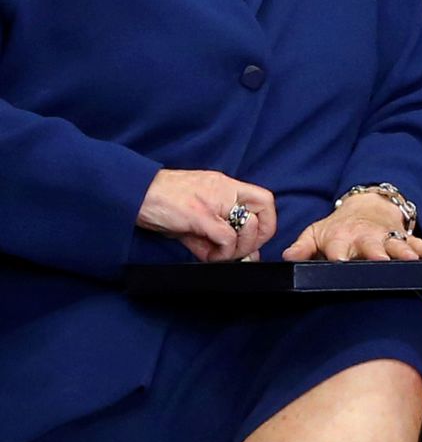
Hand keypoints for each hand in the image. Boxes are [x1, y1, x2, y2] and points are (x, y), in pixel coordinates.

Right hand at [137, 169, 276, 262]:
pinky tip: (211, 256)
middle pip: (265, 208)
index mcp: (225, 185)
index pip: (264, 199)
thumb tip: (232, 256)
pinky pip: (226, 238)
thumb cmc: (162, 202)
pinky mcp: (200, 215)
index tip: (253, 240)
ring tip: (222, 254)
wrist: (135, 192)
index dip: (266, 223)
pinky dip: (224, 253)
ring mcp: (214, 201)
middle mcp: (224, 189)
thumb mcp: (193, 216)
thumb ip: (214, 235)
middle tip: (241, 250)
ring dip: (240, 248)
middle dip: (259, 236)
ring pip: (249, 225)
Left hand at [282, 193, 421, 261]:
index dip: (339, 258)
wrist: (368, 205)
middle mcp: (365, 237)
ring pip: (397, 244)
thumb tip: (286, 258)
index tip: (340, 265)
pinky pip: (418, 243)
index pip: (339, 249)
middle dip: (376, 254)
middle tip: (381, 263)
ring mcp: (387, 236)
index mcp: (341, 237)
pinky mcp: (403, 237)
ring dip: (405, 251)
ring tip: (412, 260)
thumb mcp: (316, 232)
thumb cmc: (338, 227)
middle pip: (371, 247)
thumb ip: (301, 247)